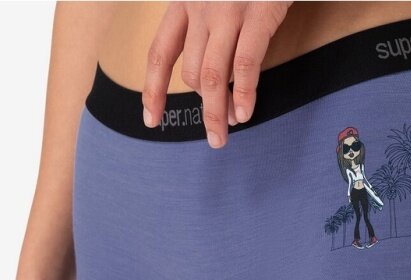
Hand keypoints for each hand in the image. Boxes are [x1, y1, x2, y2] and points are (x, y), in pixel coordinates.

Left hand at [142, 1, 293, 147]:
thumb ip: (206, 18)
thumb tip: (208, 70)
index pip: (160, 53)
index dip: (153, 90)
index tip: (151, 120)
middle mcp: (200, 5)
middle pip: (191, 71)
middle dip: (204, 107)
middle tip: (215, 134)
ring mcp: (229, 9)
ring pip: (212, 75)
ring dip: (217, 112)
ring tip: (223, 135)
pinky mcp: (259, 12)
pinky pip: (245, 64)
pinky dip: (243, 94)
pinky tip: (245, 113)